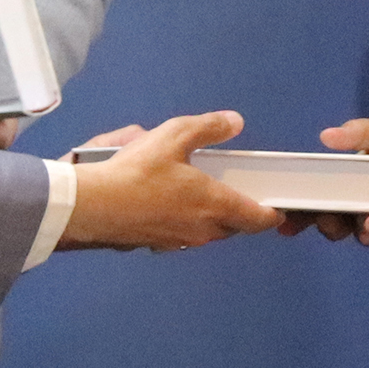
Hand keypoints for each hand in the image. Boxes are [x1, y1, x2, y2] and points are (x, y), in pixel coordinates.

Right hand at [56, 110, 284, 251]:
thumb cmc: (137, 172)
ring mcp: (178, 242)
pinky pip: (180, 235)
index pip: (255, 218)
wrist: (92, 207)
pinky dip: (181, 222)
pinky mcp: (155, 246)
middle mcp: (202, 230)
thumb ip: (207, 127)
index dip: (269, 215)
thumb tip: (235, 121)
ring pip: (205, 233)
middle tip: (236, 195)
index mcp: (215, 205)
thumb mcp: (174, 136)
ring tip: (200, 197)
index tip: (276, 210)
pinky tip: (166, 206)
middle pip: (231, 227)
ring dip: (209, 218)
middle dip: (237, 214)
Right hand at [280, 116, 368, 239]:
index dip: (298, 207)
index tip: (285, 213)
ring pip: (361, 237)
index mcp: (351, 181)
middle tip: (330, 220)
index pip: (317, 198)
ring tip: (366, 222)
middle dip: (326, 224)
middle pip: (332, 224)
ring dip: (360, 232)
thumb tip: (326, 136)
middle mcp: (362, 206)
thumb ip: (362, 133)